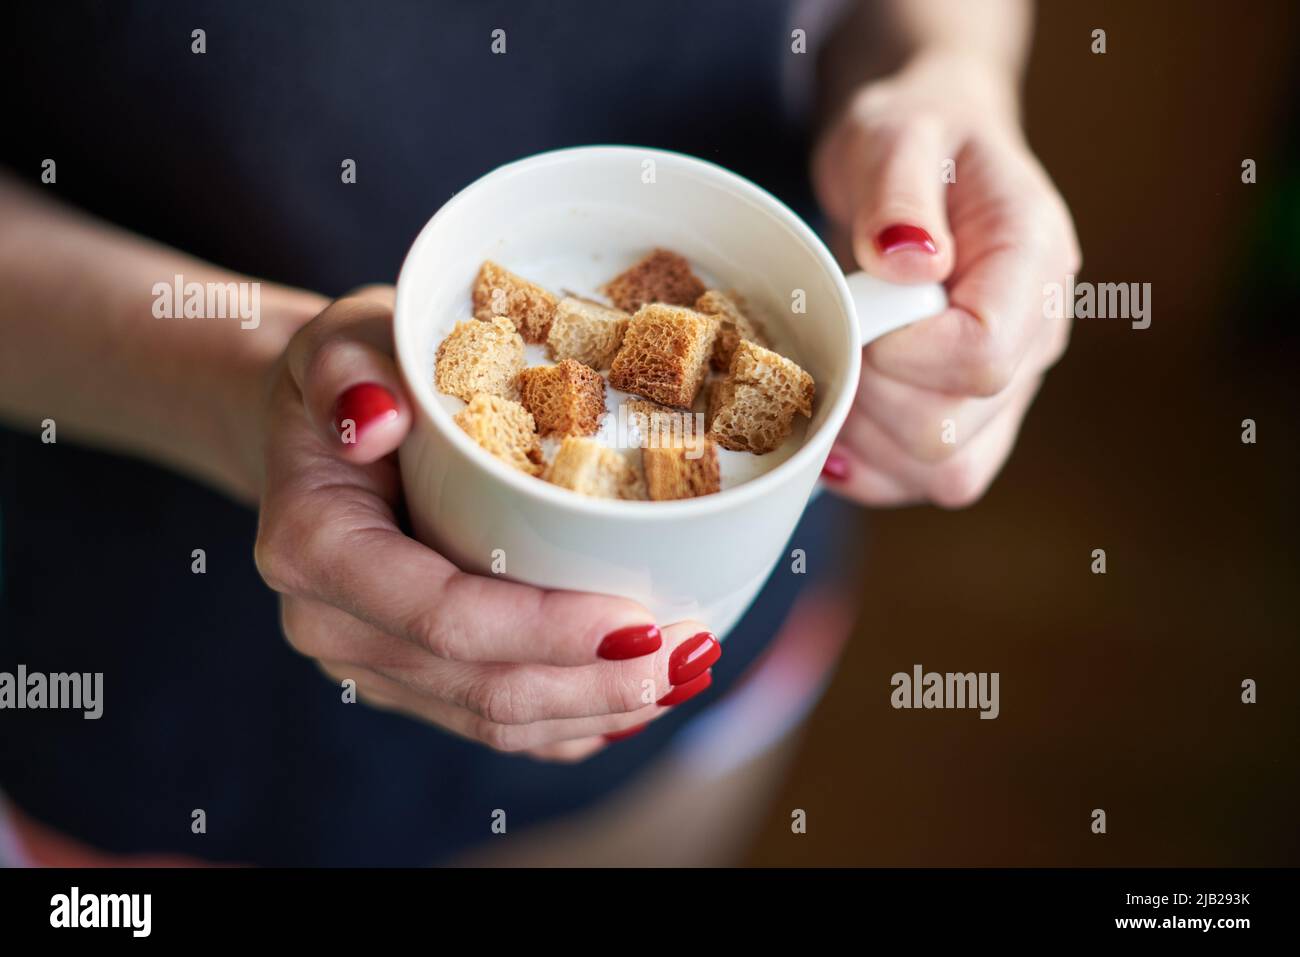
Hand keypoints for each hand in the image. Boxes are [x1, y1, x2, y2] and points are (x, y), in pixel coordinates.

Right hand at [252, 286, 719, 760]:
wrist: (322, 426)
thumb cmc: (354, 370)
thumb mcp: (345, 338)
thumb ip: (348, 367)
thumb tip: (376, 418)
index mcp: (315, 546)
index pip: (443, 613)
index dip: (546, 630)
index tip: (642, 621)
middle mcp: (333, 624)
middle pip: (481, 686)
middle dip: (597, 681)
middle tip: (693, 651)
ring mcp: (371, 663)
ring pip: (494, 719)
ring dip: (599, 706)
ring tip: (686, 671)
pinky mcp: (408, 680)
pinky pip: (494, 722)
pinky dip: (572, 717)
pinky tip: (637, 697)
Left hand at [813, 52, 1080, 506]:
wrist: (926, 159)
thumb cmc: (917, 140)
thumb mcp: (898, 134)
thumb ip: (900, 191)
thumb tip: (906, 260)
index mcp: (1034, 267)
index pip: (984, 357)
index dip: (903, 352)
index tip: (863, 307)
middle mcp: (1034, 341)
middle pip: (954, 431)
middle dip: (870, 394)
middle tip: (840, 332)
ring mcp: (1003, 391)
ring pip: (945, 474)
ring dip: (864, 438)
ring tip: (837, 369)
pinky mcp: (965, 419)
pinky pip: (919, 482)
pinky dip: (864, 466)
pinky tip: (835, 415)